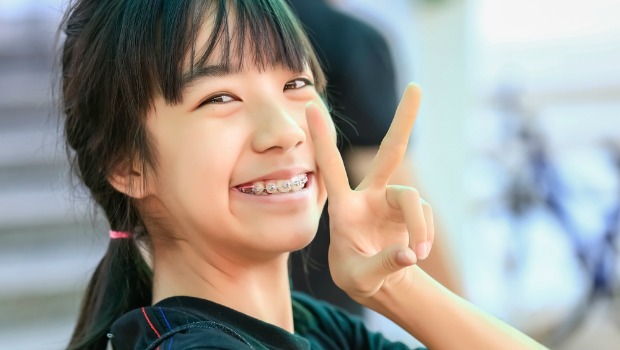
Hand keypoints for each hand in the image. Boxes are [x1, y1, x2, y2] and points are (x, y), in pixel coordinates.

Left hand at [306, 84, 433, 299]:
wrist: (378, 280)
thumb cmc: (357, 275)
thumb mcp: (360, 278)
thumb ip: (382, 266)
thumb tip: (410, 252)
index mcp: (344, 207)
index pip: (331, 166)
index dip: (322, 137)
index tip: (310, 104)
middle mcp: (370, 195)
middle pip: (390, 153)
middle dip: (404, 121)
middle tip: (417, 88)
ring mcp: (393, 202)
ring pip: (413, 198)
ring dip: (418, 227)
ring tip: (415, 254)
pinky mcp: (411, 212)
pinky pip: (424, 216)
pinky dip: (424, 235)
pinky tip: (415, 252)